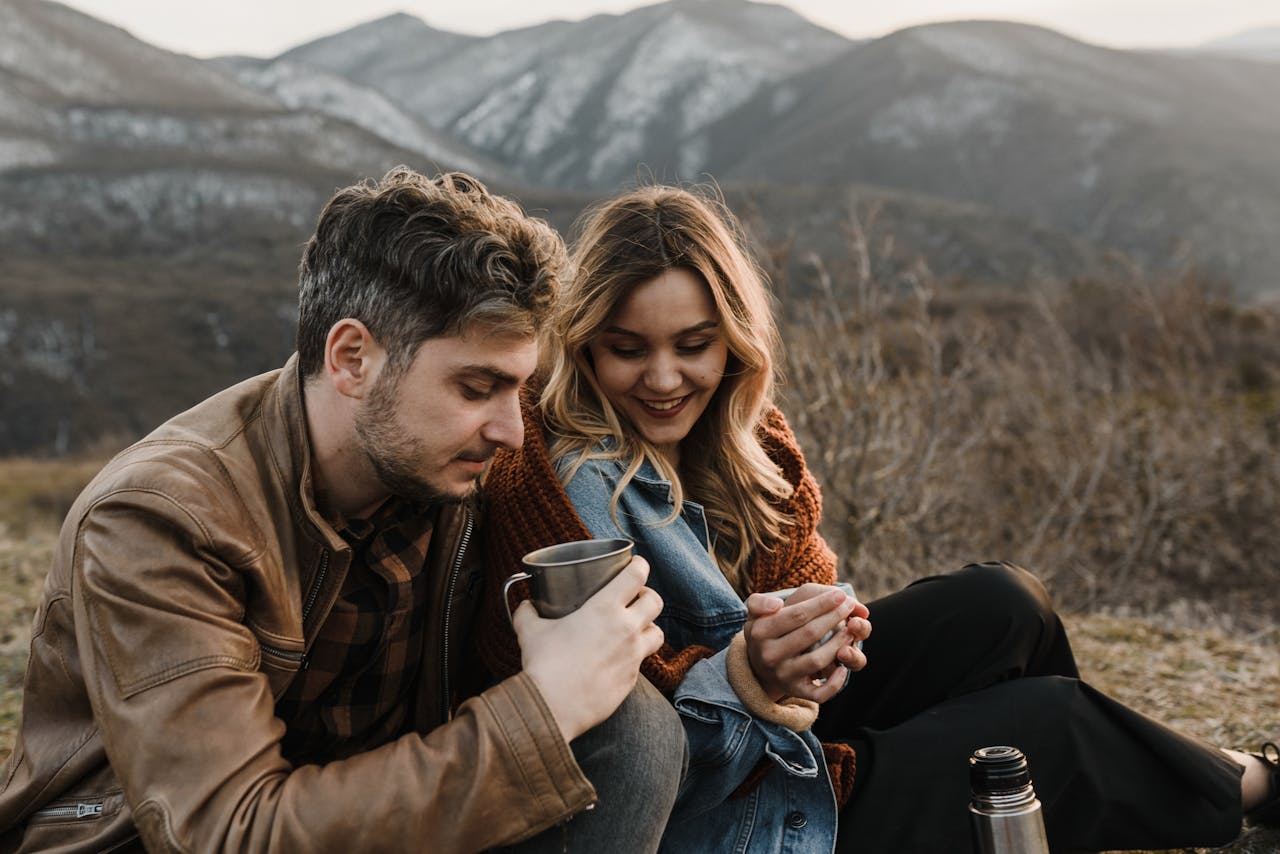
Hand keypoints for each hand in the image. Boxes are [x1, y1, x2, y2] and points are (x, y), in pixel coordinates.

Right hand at [514, 556, 663, 741]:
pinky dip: (634, 657)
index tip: (636, 565)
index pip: (637, 576)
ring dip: (649, 627)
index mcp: (604, 608)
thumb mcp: (530, 631)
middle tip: (635, 598)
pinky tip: (617, 660)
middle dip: (648, 596)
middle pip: (655, 601)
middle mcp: (626, 629)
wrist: (552, 706)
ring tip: (635, 629)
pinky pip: (641, 663)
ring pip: (658, 633)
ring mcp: (632, 656)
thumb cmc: (543, 664)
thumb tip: (525, 606)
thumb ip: (528, 614)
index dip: (640, 566)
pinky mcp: (631, 680)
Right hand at [743, 583, 870, 703]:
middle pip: (810, 634)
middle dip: (834, 617)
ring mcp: (783, 675)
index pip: (797, 615)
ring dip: (839, 643)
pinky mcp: (795, 691)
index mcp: (760, 632)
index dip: (822, 603)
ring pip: (817, 660)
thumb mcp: (755, 613)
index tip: (840, 594)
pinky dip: (834, 684)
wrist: (758, 665)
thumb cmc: (765, 631)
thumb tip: (777, 605)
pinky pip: (818, 693)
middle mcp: (769, 656)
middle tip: (849, 605)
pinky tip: (844, 668)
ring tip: (851, 629)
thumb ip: (760, 602)